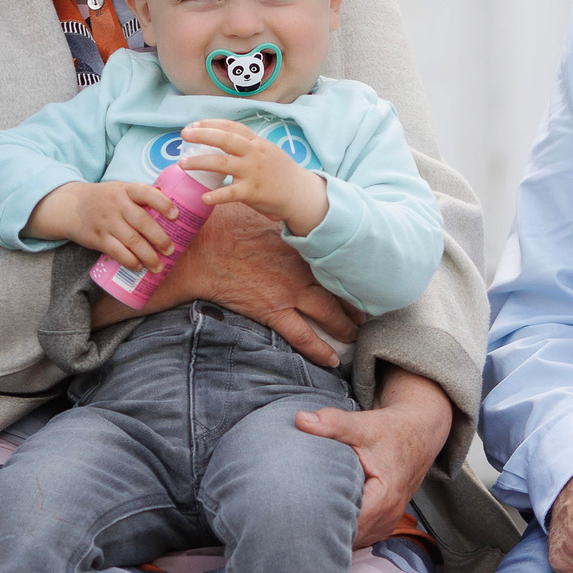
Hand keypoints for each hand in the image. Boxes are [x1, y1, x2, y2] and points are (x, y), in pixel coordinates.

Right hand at [31, 180, 177, 273]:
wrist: (70, 206)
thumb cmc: (104, 199)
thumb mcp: (120, 190)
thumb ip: (141, 198)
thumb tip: (172, 209)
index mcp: (126, 190)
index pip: (146, 193)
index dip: (163, 204)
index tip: (176, 216)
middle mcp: (117, 205)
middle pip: (143, 222)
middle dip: (160, 238)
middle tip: (171, 250)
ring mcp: (107, 222)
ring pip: (132, 241)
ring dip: (148, 255)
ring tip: (158, 266)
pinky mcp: (98, 238)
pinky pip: (116, 251)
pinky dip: (129, 261)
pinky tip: (138, 266)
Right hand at [100, 203, 361, 368]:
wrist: (202, 249)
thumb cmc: (226, 225)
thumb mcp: (259, 213)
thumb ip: (277, 218)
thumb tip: (284, 212)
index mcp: (299, 245)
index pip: (334, 260)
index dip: (350, 271)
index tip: (364, 277)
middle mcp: (301, 268)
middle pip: (339, 288)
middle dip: (356, 302)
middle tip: (371, 312)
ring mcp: (289, 292)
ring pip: (329, 314)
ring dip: (346, 326)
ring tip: (358, 336)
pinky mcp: (272, 311)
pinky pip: (302, 336)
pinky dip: (319, 349)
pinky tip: (331, 360)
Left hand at [182, 120, 329, 234]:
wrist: (300, 193)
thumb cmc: (279, 172)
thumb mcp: (265, 151)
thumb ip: (246, 146)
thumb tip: (220, 141)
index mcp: (256, 142)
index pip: (231, 127)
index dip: (211, 124)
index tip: (193, 124)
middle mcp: (254, 153)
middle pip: (226, 139)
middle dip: (203, 135)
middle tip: (184, 134)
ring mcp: (253, 172)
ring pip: (223, 163)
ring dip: (201, 162)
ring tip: (182, 163)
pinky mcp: (254, 192)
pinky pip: (232, 193)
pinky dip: (217, 195)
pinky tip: (204, 197)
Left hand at [296, 367, 454, 545]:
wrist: (418, 435)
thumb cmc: (391, 432)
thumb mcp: (363, 425)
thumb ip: (332, 424)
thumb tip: (300, 419)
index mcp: (384, 497)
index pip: (347, 524)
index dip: (321, 522)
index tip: (296, 514)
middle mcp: (388, 517)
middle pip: (348, 537)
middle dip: (322, 530)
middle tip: (293, 518)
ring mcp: (387, 524)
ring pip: (353, 540)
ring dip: (333, 532)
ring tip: (305, 520)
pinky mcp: (383, 524)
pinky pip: (359, 536)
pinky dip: (343, 529)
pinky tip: (324, 518)